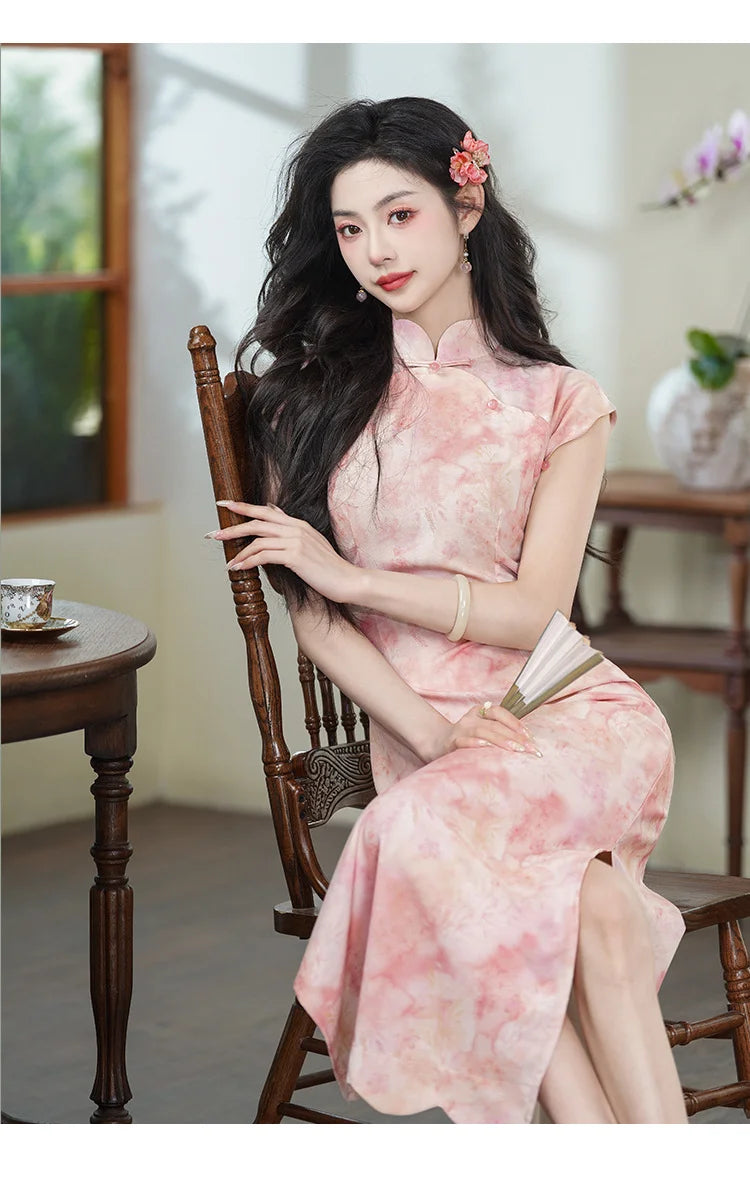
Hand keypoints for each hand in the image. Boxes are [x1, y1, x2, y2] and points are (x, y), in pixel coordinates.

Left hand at [206, 501, 361, 604]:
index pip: (265, 510)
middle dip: (232, 528)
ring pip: (257, 540)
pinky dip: (248, 562)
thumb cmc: (329, 567)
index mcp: (298, 524)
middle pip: (257, 522)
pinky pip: (264, 556)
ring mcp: (296, 541)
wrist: (348, 580)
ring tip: (227, 562)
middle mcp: (296, 528)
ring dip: (238, 552)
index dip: (242, 506)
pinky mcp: (295, 556)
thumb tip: (273, 512)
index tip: (223, 504)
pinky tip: (239, 568)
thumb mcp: (311, 542)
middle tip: (213, 534)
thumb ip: (291, 529)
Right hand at [427, 701, 541, 760]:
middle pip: (494, 724)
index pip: (499, 712)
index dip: (515, 723)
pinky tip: (485, 746)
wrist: (437, 743)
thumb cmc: (467, 739)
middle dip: (514, 737)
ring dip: (500, 740)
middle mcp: (471, 718)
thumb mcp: (483, 731)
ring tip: (515, 749)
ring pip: (482, 731)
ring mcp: (460, 729)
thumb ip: (499, 732)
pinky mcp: (451, 742)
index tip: (530, 737)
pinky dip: (474, 743)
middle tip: (529, 749)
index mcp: (480, 712)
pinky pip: (463, 741)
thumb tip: (526, 742)